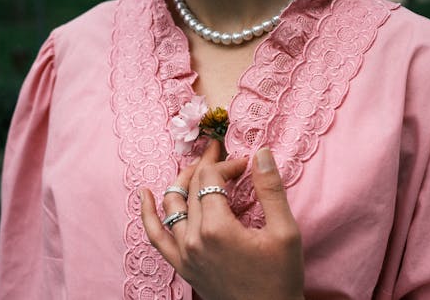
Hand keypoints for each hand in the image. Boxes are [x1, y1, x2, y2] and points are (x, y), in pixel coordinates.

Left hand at [141, 141, 304, 299]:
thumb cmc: (280, 276)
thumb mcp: (285, 231)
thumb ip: (271, 189)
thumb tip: (261, 152)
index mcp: (217, 228)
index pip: (212, 178)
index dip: (228, 163)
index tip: (246, 164)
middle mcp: (193, 239)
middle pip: (192, 187)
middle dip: (208, 166)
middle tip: (222, 153)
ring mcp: (183, 253)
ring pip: (172, 204)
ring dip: (183, 181)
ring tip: (197, 168)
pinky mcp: (182, 265)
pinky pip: (156, 235)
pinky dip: (148, 213)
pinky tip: (144, 194)